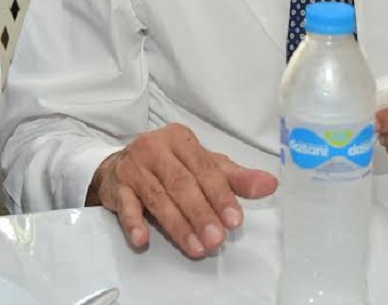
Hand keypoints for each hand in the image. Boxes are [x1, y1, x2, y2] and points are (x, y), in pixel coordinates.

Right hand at [88, 124, 277, 258]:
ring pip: (158, 197)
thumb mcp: (203, 166)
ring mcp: (133, 166)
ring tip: (196, 248)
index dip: (221, 195)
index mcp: (180, 139)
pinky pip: (126, 205)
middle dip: (201, 214)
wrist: (120, 166)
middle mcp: (154, 147)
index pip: (204, 169)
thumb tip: (270, 184)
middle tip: (216, 240)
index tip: (234, 221)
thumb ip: (235, 178)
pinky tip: (143, 238)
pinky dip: (134, 222)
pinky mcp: (117, 185)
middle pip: (181, 184)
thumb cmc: (169, 166)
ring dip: (178, 225)